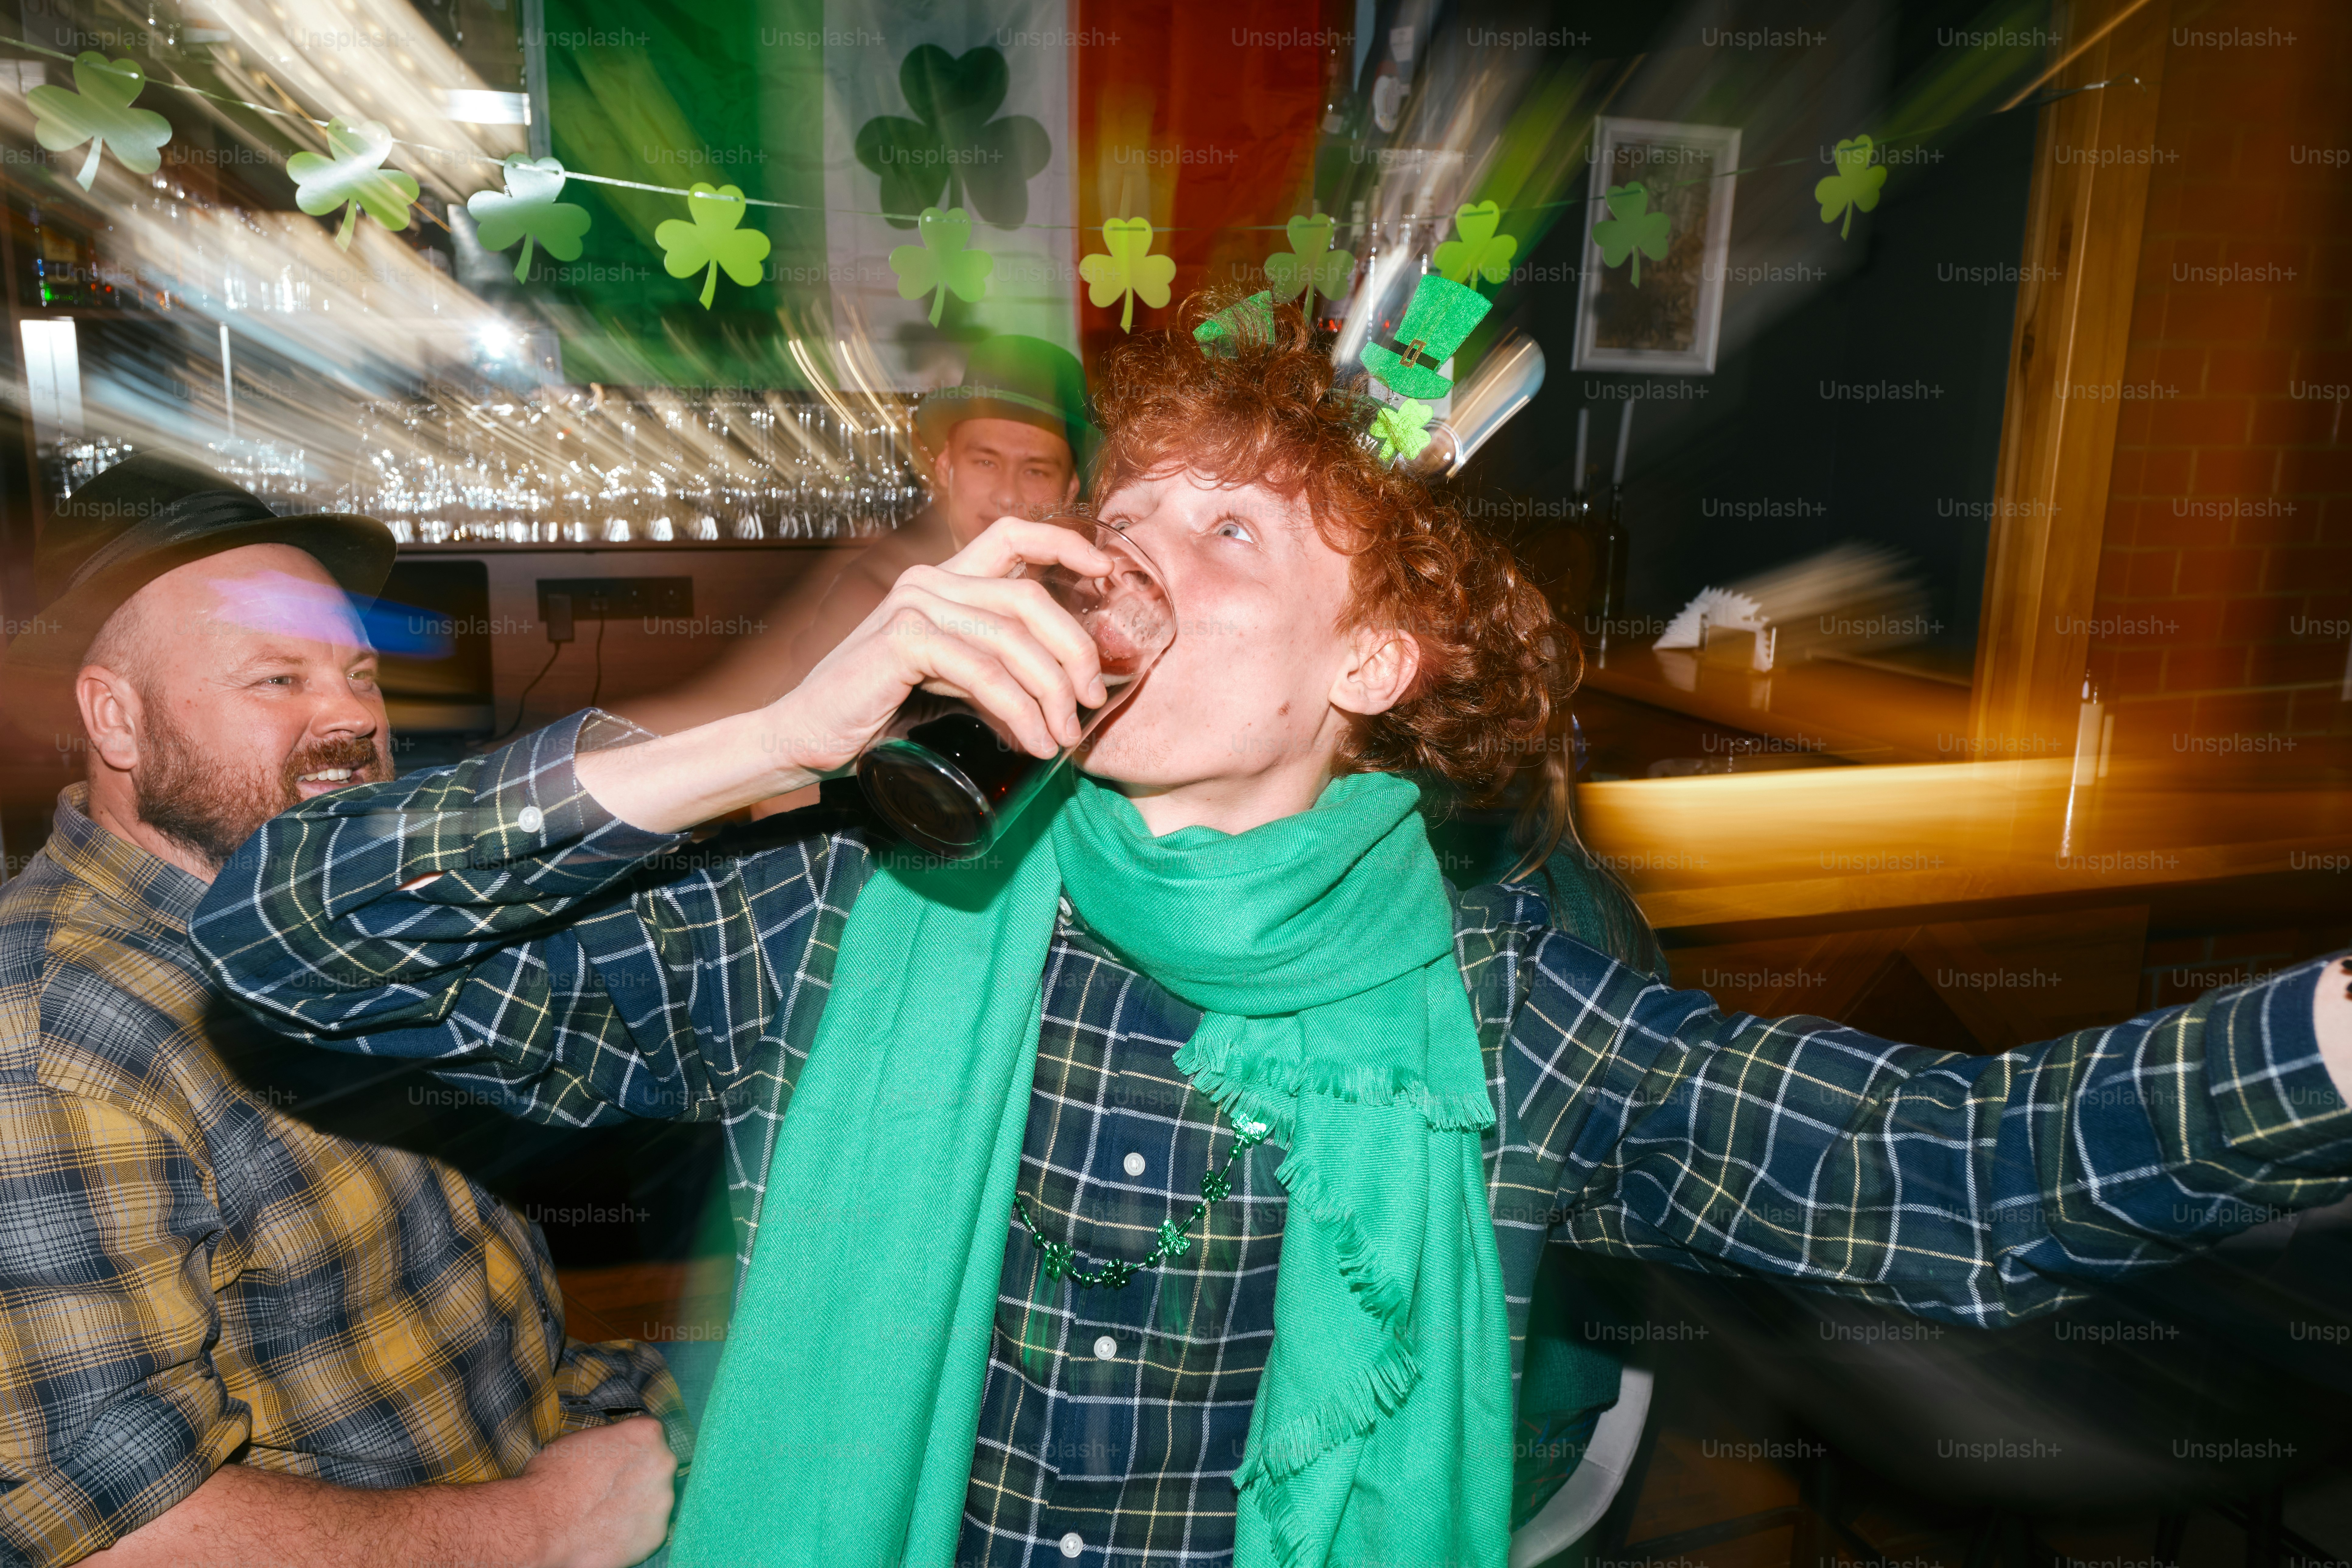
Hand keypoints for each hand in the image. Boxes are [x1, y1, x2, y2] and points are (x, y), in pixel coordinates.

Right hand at [514, 1416, 677, 1567]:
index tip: (619, 1460)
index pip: (651, 1436)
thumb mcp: (584, 1440)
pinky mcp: (655, 1534)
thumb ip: (613, 1442)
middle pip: (657, 1467)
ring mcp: (662, 1501)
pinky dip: (632, 1532)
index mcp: (647, 1433)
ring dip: (637, 1505)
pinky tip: (609, 1532)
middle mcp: (663, 1464)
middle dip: (638, 1476)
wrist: (541, 1525)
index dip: (632, 1449)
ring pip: (655, 1500)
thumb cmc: (553, 1479)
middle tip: (610, 1489)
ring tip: (606, 1514)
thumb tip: (617, 1449)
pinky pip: (649, 1529)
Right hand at [762, 516, 1112, 774]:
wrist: (806, 736)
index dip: (1064, 543)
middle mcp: (929, 581)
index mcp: (942, 580)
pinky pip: (983, 671)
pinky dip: (1017, 709)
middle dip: (1074, 650)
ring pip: (1013, 638)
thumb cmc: (878, 711)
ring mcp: (914, 605)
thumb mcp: (949, 680)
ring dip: (1049, 694)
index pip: (1013, 535)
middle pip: (1030, 597)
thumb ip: (995, 667)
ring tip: (1061, 738)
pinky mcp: (903, 641)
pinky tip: (1030, 741)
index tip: (1105, 571)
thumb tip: (1061, 691)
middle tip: (1090, 700)